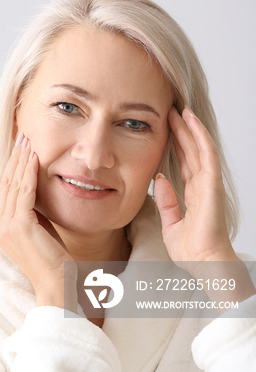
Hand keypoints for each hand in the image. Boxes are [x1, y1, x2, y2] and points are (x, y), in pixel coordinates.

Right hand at [0, 133, 75, 308]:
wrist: (58, 286)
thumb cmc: (54, 261)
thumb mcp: (41, 230)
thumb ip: (34, 211)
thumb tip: (36, 189)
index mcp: (1, 227)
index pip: (5, 189)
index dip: (12, 166)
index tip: (21, 147)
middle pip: (5, 183)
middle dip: (14, 157)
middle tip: (22, 136)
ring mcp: (6, 226)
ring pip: (12, 184)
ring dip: (21, 160)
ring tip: (28, 140)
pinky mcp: (19, 226)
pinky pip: (23, 193)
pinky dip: (28, 173)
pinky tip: (34, 158)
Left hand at [155, 107, 254, 307]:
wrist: (204, 263)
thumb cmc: (191, 250)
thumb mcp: (170, 223)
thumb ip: (166, 202)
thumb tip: (159, 180)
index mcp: (194, 194)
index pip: (185, 163)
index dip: (177, 145)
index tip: (166, 129)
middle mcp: (202, 186)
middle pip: (191, 151)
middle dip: (181, 130)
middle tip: (170, 111)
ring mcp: (209, 183)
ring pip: (199, 147)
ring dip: (189, 127)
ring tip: (179, 109)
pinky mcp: (212, 184)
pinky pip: (206, 153)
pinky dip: (199, 135)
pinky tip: (191, 120)